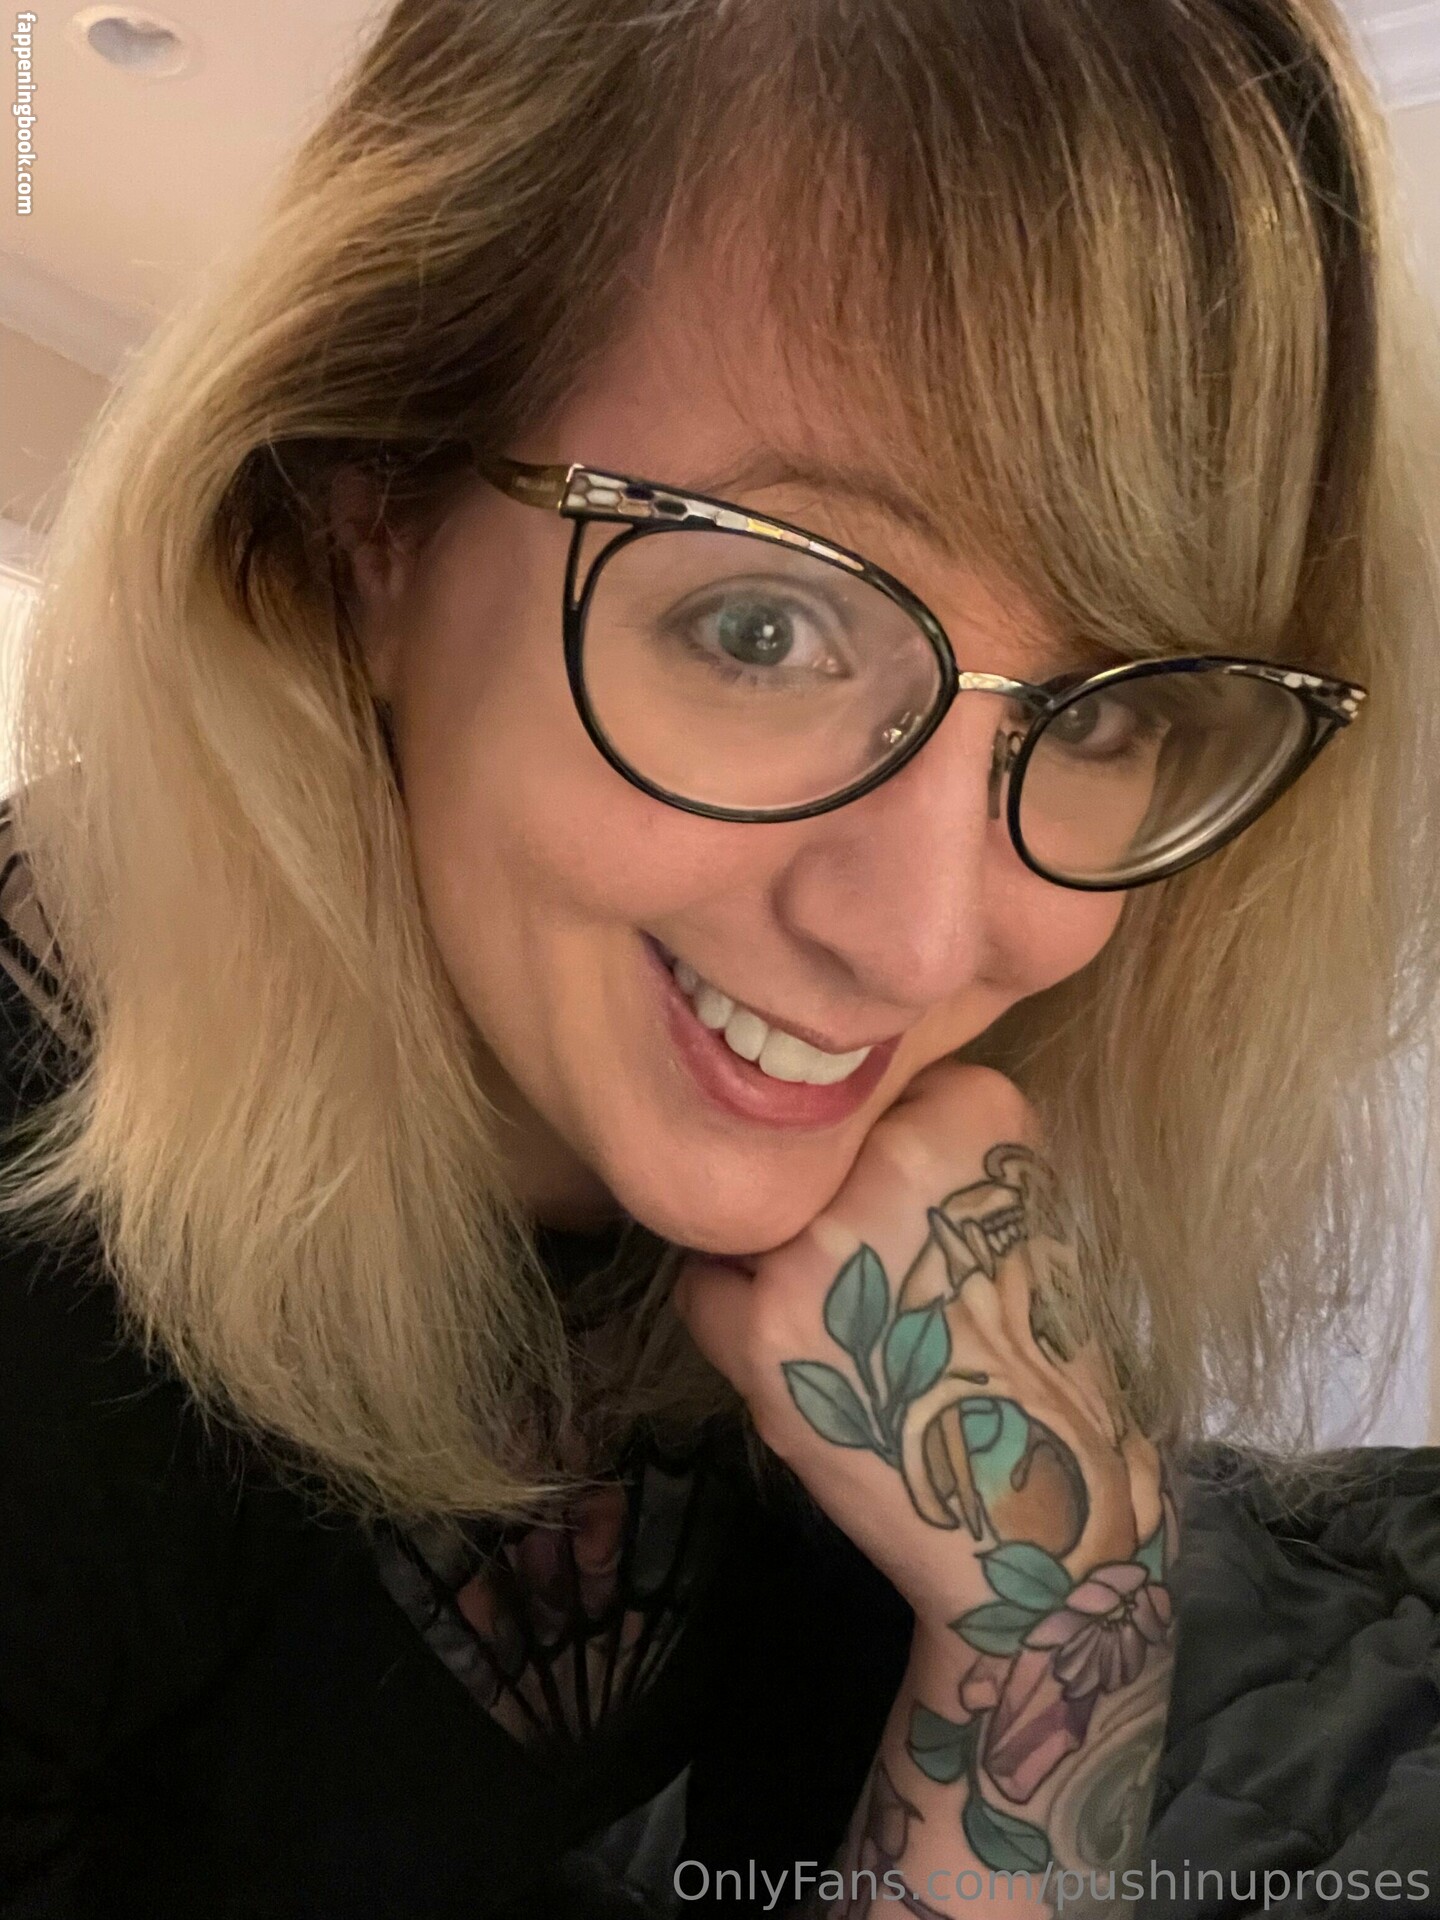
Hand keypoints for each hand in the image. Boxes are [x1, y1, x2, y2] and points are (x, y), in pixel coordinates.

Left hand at [673, 1059, 1165, 1633]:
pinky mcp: (769, 1326)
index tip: (921, 1222)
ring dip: (774, 1264)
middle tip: (883, 1288)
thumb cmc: (1026, 1357)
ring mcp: (827, 1242)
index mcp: (978, 1113)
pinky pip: (704, 1289)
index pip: (868, 1095)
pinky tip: (809, 1362)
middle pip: (802, 1151)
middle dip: (821, 1208)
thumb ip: (923, 1142)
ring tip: (850, 1329)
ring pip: (747, 1216)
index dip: (876, 1162)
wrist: (1034, 1511)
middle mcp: (900, 1158)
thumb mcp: (1011, 1205)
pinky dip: (735, 1323)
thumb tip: (810, 1109)